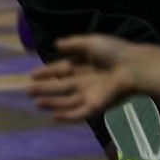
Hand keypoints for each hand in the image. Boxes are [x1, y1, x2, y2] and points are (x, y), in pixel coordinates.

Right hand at [26, 32, 140, 122]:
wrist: (132, 66)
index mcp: (83, 65)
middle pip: (60, 87)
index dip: (46, 72)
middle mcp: (84, 81)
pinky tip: (53, 116)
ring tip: (36, 103)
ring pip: (66, 101)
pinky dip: (66, 116)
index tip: (32, 74)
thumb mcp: (91, 42)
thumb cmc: (114, 52)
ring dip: (51, 103)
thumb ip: (73, 43)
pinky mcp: (96, 106)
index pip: (61, 69)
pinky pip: (78, 113)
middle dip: (44, 89)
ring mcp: (90, 94)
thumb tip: (56, 44)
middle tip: (27, 91)